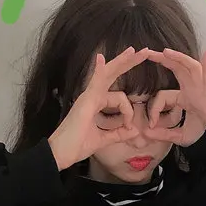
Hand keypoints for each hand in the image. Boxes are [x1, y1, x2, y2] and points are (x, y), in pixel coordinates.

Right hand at [48, 47, 150, 170]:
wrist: (61, 154)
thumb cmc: (76, 147)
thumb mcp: (103, 140)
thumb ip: (118, 134)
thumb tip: (135, 130)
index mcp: (96, 104)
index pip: (119, 97)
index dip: (129, 112)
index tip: (130, 128)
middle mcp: (92, 97)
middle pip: (112, 75)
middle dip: (128, 63)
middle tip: (145, 52)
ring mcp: (88, 97)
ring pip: (107, 74)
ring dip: (122, 62)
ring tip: (135, 50)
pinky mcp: (86, 102)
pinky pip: (94, 83)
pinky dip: (98, 70)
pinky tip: (101, 57)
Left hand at [143, 49, 205, 146]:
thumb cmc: (199, 132)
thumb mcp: (177, 135)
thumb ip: (162, 134)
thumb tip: (146, 133)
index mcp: (183, 96)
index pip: (164, 95)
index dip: (155, 108)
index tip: (151, 123)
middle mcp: (192, 87)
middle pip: (177, 68)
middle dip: (163, 59)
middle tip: (148, 53)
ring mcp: (201, 87)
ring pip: (190, 67)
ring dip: (178, 58)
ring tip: (165, 52)